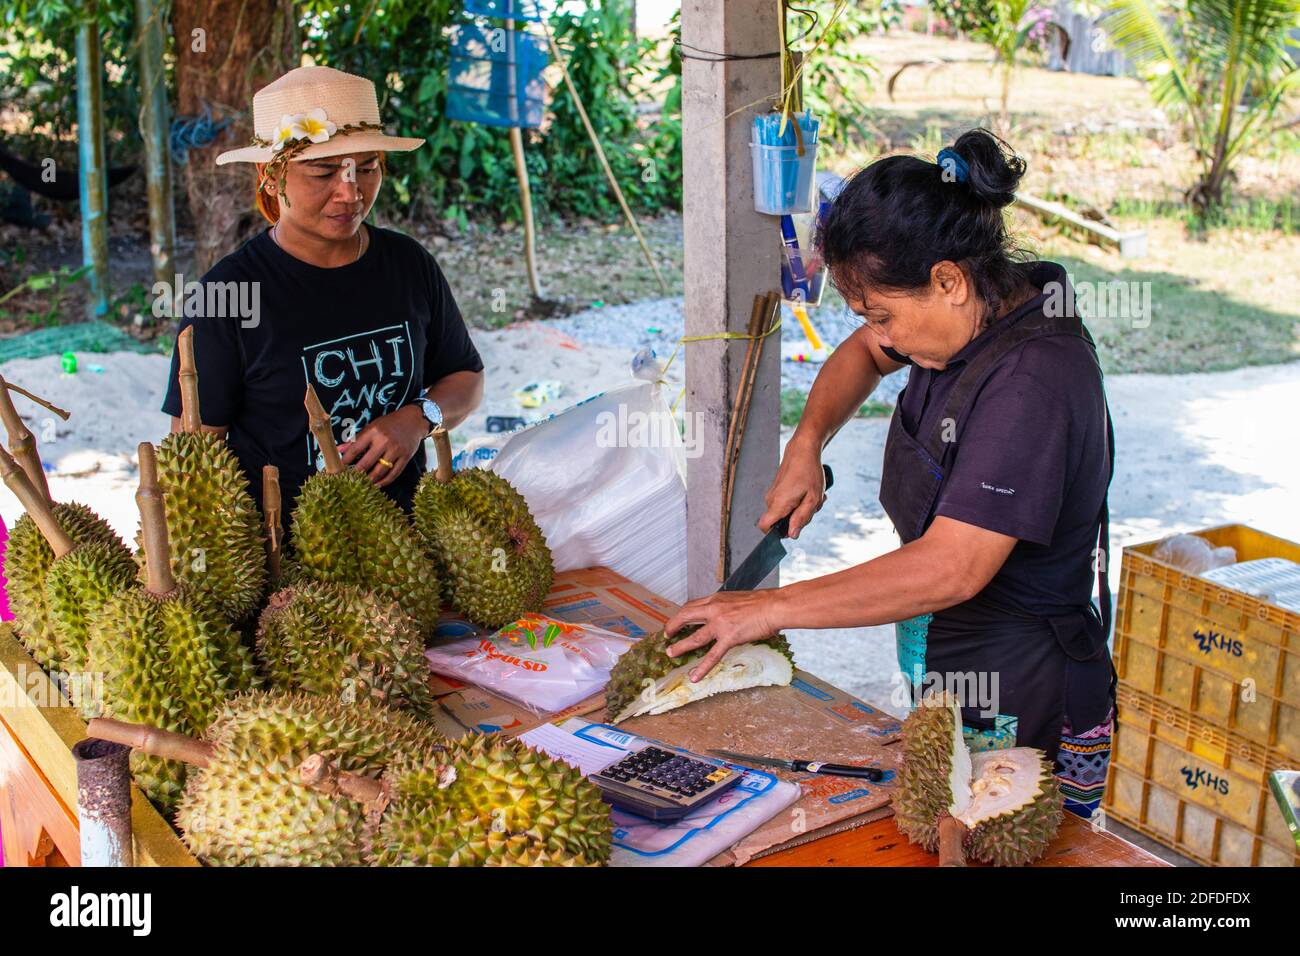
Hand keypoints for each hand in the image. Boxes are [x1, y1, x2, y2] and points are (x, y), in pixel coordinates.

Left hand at [338, 405, 426, 487]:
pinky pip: (394, 473)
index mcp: (373, 432)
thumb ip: (356, 439)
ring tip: (362, 485)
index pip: (355, 449)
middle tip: (349, 480)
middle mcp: (384, 441)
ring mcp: (396, 450)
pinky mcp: (405, 457)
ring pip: (380, 471)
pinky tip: (377, 485)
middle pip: (367, 462)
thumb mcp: (371, 427)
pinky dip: (384, 481)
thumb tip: (338, 450)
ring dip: (370, 480)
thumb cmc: (388, 424)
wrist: (412, 421)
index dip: (346, 460)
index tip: (339, 468)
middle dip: (356, 473)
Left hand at [664, 590, 782, 682]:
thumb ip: (728, 607)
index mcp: (717, 599)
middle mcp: (714, 609)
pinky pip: (713, 655)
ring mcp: (720, 624)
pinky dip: (702, 667)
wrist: (774, 606)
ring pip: (694, 637)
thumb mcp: (738, 599)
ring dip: (681, 646)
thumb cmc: (762, 602)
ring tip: (671, 653)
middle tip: (667, 635)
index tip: (677, 620)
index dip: (682, 614)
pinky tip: (695, 676)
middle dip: (673, 626)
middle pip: (685, 616)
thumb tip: (727, 615)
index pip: (692, 605)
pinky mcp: (729, 637)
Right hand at [759, 435, 825, 538]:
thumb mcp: (813, 498)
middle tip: (812, 505)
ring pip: (786, 512)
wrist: (802, 450)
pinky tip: (807, 491)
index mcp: (778, 503)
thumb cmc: (809, 472)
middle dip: (798, 519)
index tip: (791, 529)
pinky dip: (798, 501)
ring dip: (801, 508)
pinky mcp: (776, 490)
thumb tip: (792, 535)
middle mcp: (771, 500)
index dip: (776, 533)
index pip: (764, 526)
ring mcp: (772, 494)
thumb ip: (801, 518)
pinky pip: (786, 504)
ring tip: (812, 496)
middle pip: (780, 522)